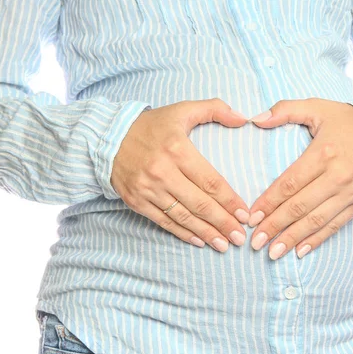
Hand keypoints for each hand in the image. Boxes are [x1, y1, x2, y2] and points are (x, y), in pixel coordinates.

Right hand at [111, 98, 250, 252]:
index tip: (245, 214)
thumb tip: (242, 118)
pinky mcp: (137, 201)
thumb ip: (214, 109)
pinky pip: (164, 222)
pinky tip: (199, 240)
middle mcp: (163, 172)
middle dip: (223, 223)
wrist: (107, 138)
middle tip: (240, 236)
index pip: (210, 181)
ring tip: (224, 244)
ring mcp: (148, 189)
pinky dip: (183, 233)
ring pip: (183, 217)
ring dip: (206, 233)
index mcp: (177, 150)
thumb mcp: (182, 109)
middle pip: (200, 204)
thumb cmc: (150, 125)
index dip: (229, 201)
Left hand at [247, 98, 352, 259]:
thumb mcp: (318, 107)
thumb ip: (285, 110)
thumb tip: (255, 118)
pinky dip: (317, 239)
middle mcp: (337, 176)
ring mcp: (350, 192)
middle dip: (274, 226)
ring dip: (293, 238)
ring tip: (272, 253)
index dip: (268, 202)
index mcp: (323, 153)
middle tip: (254, 242)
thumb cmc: (349, 121)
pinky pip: (335, 225)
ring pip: (316, 220)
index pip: (289, 184)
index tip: (251, 216)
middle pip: (300, 206)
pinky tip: (300, 251)